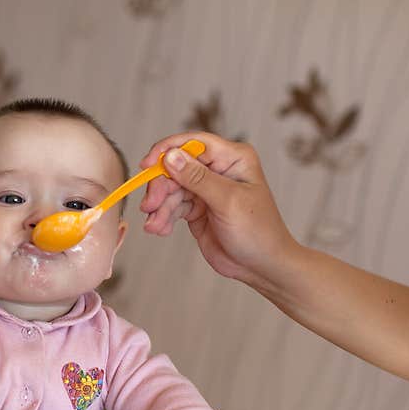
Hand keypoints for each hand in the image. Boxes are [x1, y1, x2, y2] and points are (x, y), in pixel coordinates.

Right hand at [139, 131, 297, 289]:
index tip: (147, 165)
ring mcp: (205, 189)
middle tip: (149, 206)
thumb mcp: (227, 201)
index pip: (193, 143)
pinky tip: (160, 229)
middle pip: (176, 167)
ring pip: (170, 189)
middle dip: (160, 187)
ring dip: (159, 207)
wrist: (261, 266)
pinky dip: (162, 217)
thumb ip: (198, 178)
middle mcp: (217, 169)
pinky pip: (171, 206)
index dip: (167, 150)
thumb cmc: (257, 231)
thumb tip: (170, 156)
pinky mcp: (196, 209)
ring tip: (155, 225)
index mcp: (232, 158)